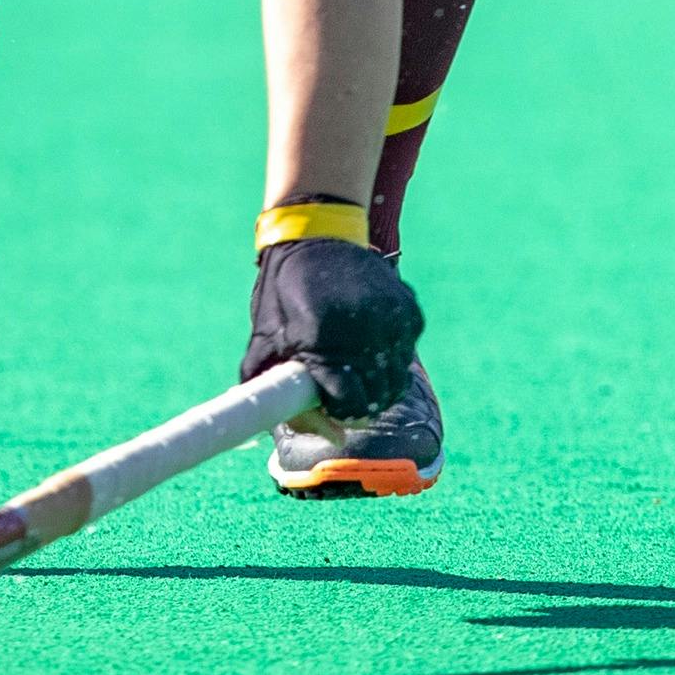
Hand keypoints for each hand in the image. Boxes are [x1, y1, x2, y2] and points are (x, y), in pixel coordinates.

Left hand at [242, 236, 421, 419]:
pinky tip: (366, 339)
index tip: (330, 405)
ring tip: (352, 364)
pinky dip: (389, 357)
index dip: (339, 412)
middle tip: (341, 389)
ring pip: (396, 380)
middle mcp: (364, 330)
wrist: (316, 237)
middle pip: (377, 398)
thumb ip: (276, 390)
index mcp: (323, 338)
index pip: (348, 403)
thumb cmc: (283, 294)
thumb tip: (327, 437)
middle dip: (359, 403)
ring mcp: (392, 319)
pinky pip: (406, 354)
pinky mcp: (409, 310)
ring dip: (376, 383)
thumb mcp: (264, 338)